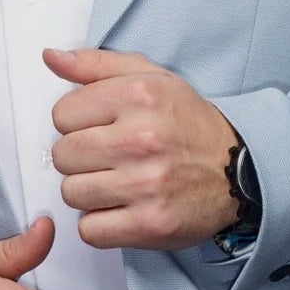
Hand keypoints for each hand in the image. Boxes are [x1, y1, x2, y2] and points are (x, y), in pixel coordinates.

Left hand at [44, 46, 241, 251]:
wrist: (239, 169)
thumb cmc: (188, 123)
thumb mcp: (149, 77)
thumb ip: (95, 65)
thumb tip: (51, 58)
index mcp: (137, 95)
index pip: (61, 114)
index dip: (76, 123)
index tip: (99, 128)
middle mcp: (140, 138)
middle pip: (62, 156)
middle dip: (79, 158)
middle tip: (108, 157)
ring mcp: (145, 184)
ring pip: (71, 193)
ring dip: (87, 192)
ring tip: (116, 182)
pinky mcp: (150, 224)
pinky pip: (90, 231)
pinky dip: (100, 224)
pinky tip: (121, 208)